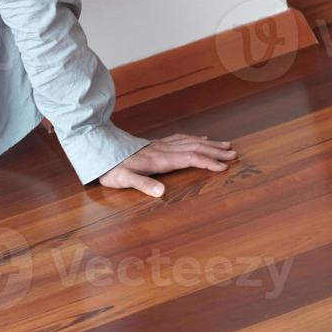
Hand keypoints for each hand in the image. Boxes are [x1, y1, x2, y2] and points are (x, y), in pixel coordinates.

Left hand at [98, 133, 237, 196]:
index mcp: (159, 159)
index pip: (189, 158)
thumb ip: (142, 185)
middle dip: (214, 151)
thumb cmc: (110, 168)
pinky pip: (179, 139)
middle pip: (193, 147)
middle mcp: (162, 150)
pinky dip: (193, 139)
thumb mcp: (123, 180)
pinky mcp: (155, 145)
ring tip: (225, 144)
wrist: (97, 151)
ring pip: (188, 141)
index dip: (207, 162)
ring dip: (208, 143)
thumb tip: (162, 193)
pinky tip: (200, 139)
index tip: (225, 166)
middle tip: (234, 153)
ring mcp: (159, 145)